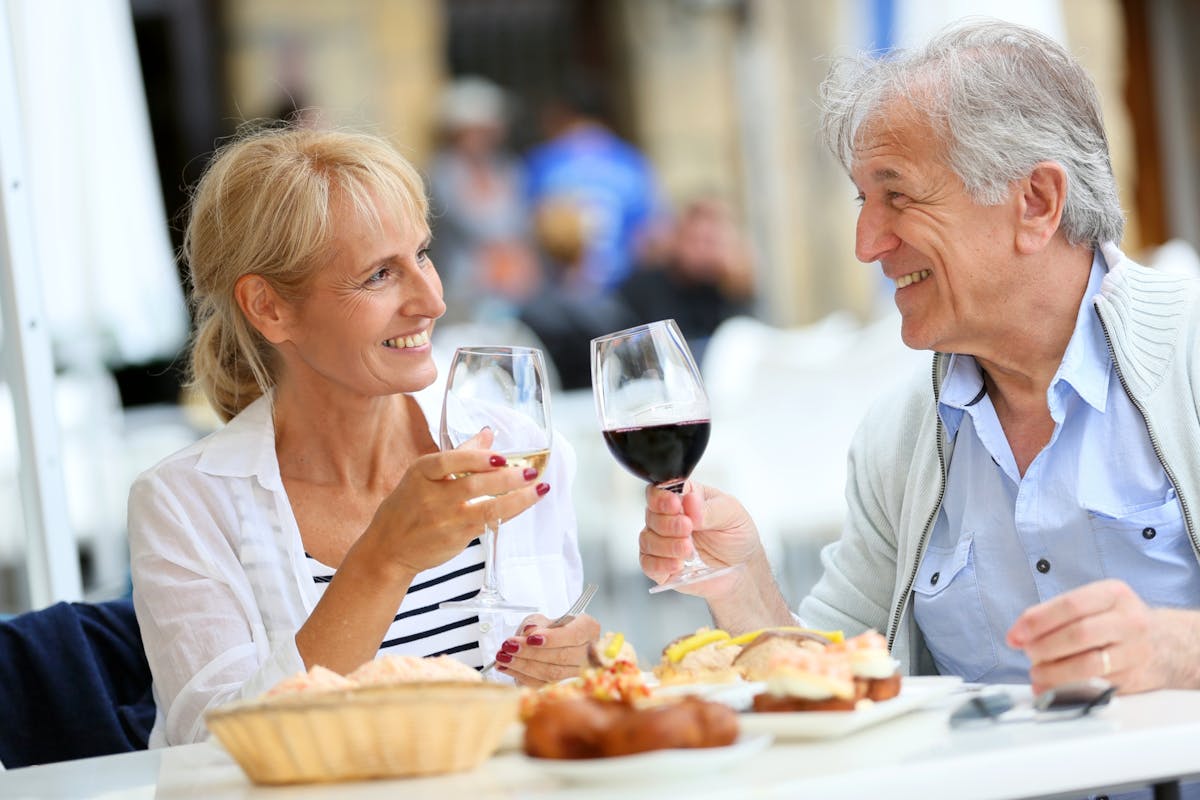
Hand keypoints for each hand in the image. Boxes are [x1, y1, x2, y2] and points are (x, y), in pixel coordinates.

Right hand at [363, 428, 549, 578]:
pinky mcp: (456, 537)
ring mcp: (444, 519)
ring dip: (517, 498)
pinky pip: (488, 523)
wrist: (388, 548)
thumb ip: (459, 454)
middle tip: (530, 472)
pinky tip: (525, 503)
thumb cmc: (408, 506)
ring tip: (538, 488)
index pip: (450, 461)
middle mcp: (431, 496)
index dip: (477, 458)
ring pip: (486, 508)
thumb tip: (488, 434)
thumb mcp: (425, 475)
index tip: (501, 456)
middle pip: (473, 484)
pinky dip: (509, 512)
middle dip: (506, 478)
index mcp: (422, 472)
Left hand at [493, 613, 600, 686]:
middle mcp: (588, 653)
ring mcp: (578, 673)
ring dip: (523, 665)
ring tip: (503, 656)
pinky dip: (521, 675)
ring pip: (552, 673)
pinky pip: (543, 684)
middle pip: (562, 656)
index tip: (531, 638)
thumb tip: (531, 631)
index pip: (575, 635)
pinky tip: (506, 667)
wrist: (547, 645)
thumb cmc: (547, 630)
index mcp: (589, 629)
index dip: (553, 638)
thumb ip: (536, 624)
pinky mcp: (562, 687)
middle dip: (532, 652)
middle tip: (509, 646)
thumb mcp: (540, 619)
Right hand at [639, 481, 762, 598]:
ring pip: (647, 539)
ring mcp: (663, 542)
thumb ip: (710, 509)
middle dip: (667, 523)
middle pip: (651, 515)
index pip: (659, 490)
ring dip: (666, 545)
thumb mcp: (732, 515)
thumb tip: (690, 502)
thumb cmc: (737, 536)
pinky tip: (677, 564)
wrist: (743, 569)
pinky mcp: (661, 565)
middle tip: (688, 528)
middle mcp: (669, 518)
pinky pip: (647, 564)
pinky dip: (660, 564)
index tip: (676, 506)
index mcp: (684, 498)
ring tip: (688, 549)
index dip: (661, 497)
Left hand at [1007, 579, 1199, 693]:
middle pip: (1078, 634)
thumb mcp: (1093, 602)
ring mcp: (1134, 651)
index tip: (1016, 635)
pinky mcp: (1133, 678)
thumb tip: (1018, 634)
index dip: (1038, 621)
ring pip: (1088, 665)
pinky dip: (1066, 689)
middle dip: (1043, 647)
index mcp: (1113, 594)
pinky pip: (1095, 685)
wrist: (1167, 643)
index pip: (1071, 605)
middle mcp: (1128, 621)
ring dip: (1053, 672)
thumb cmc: (1116, 620)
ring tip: (1036, 672)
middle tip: (1028, 653)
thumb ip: (1054, 614)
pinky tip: (1050, 688)